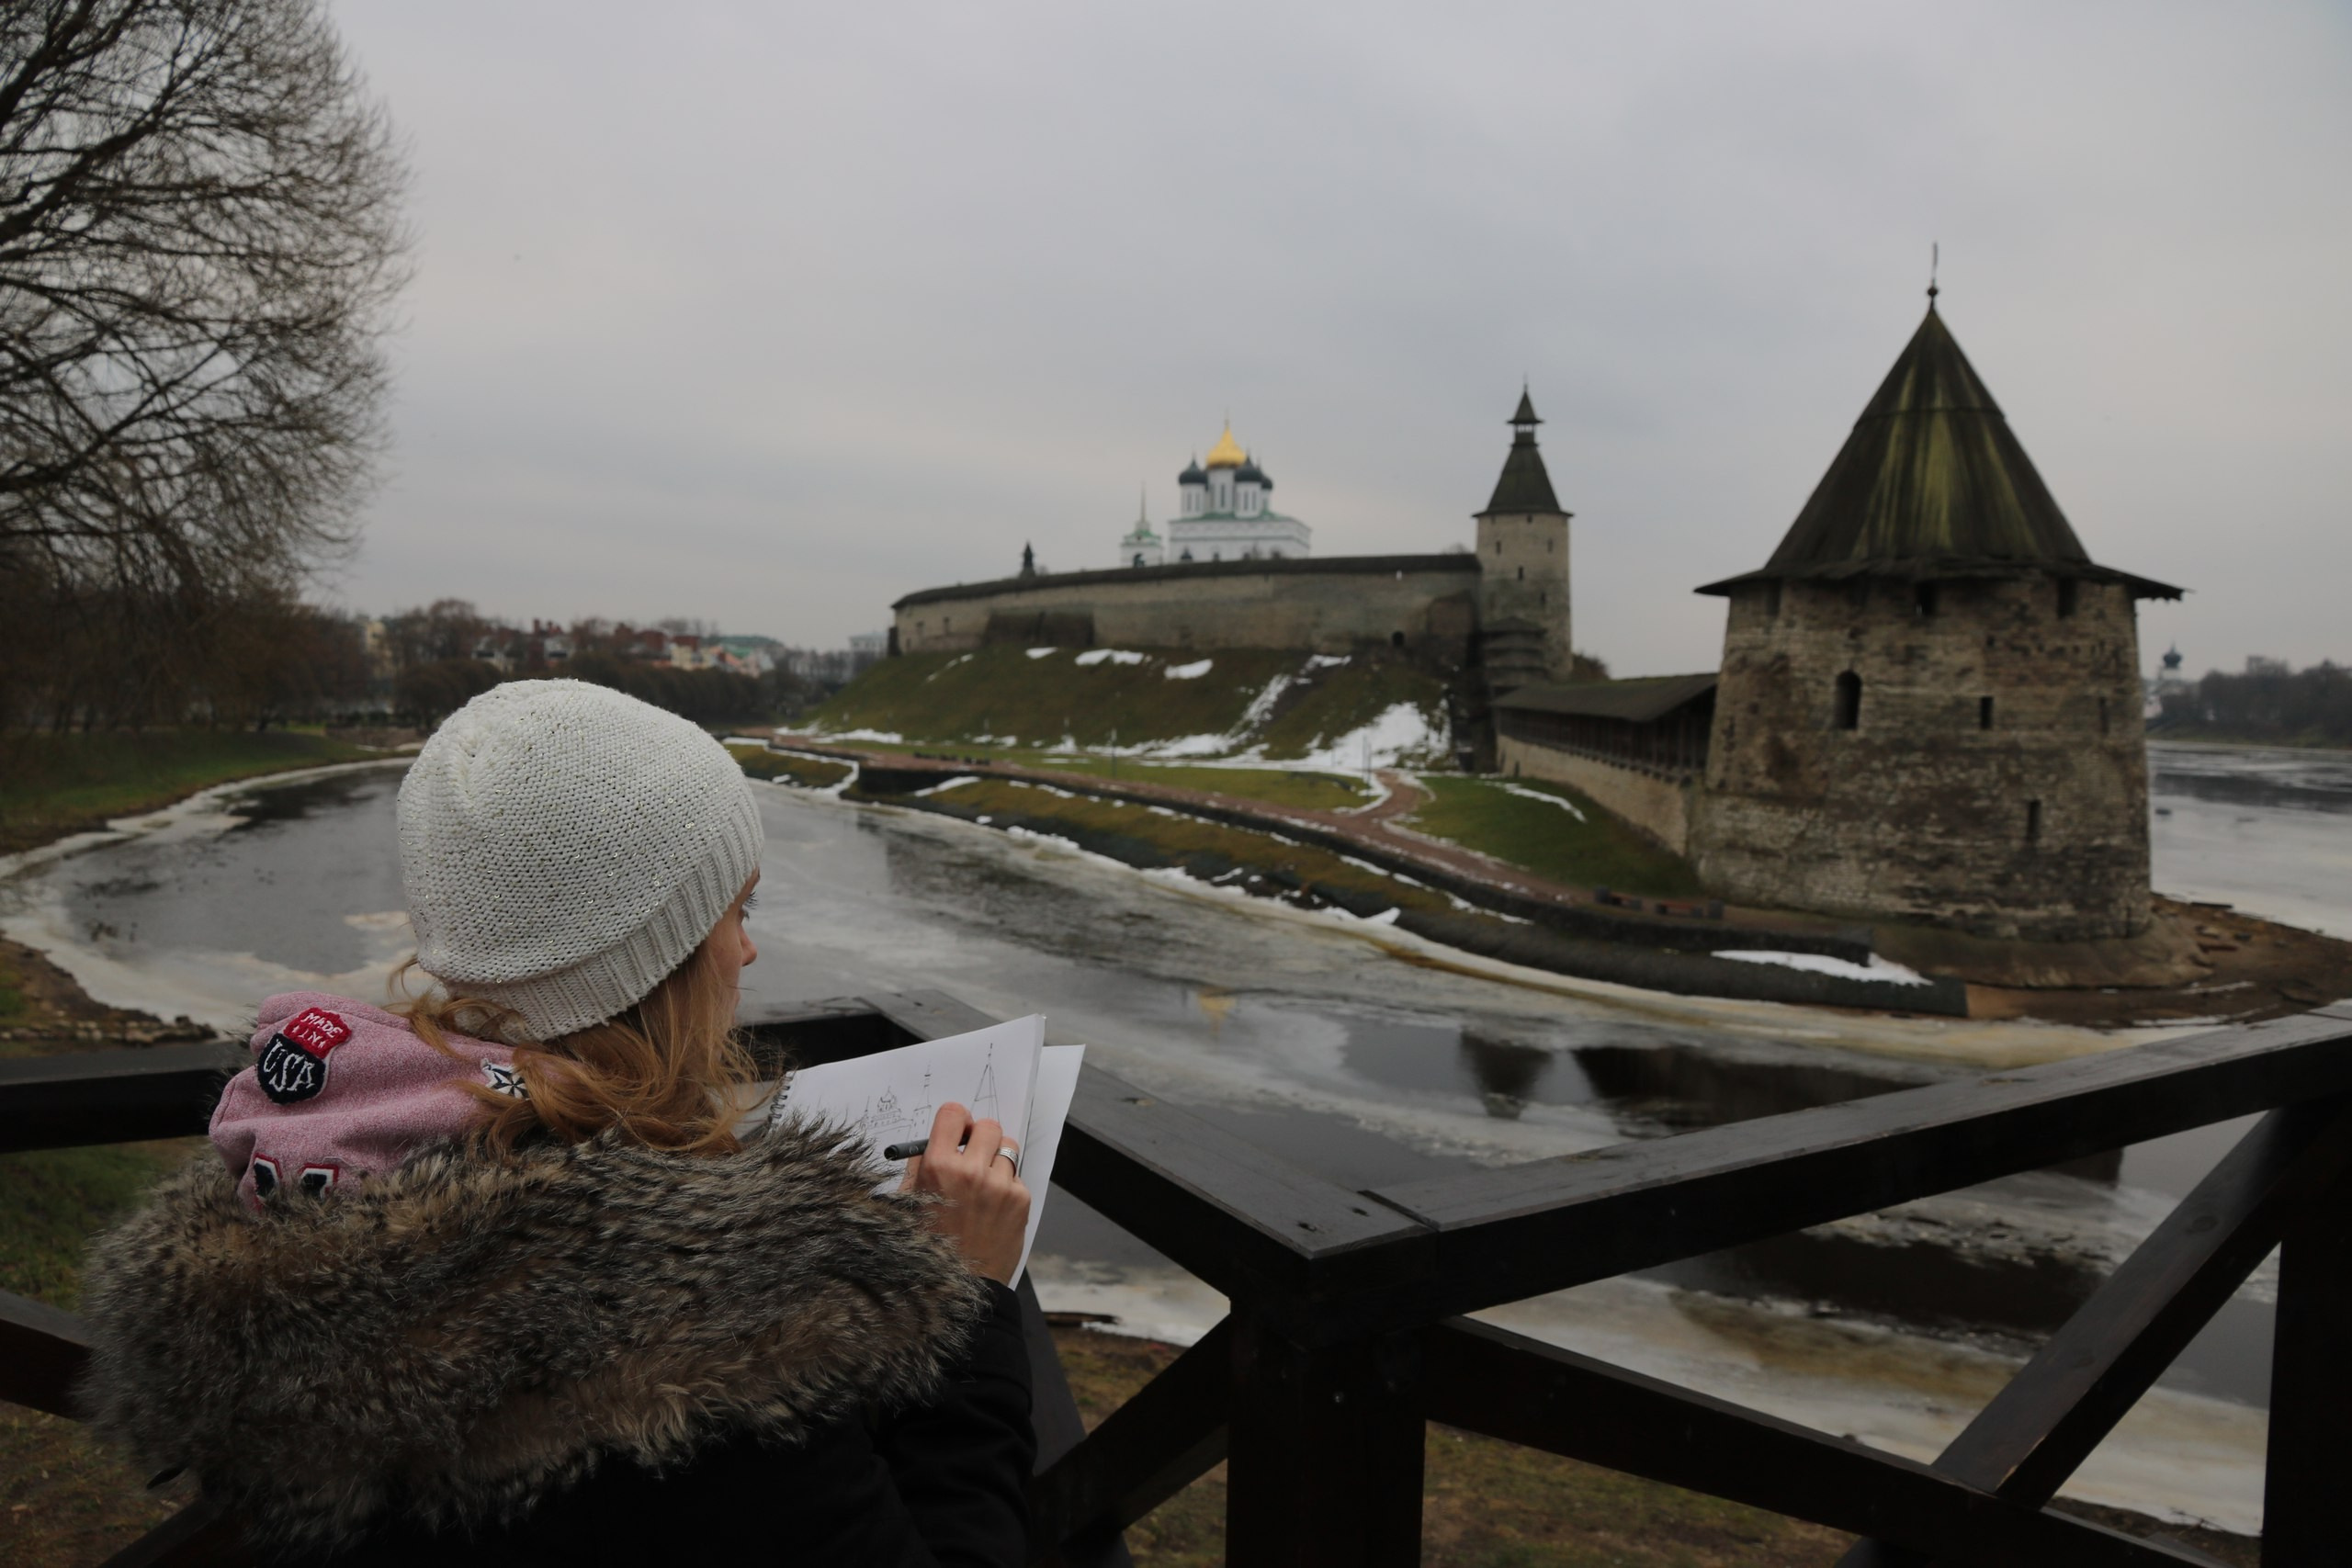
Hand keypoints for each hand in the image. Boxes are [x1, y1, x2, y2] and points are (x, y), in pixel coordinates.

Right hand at [899, 1102, 1031, 1285]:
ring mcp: (999, 1186)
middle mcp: (971, 1172)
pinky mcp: (1020, 1200)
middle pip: (987, 1126)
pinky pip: (1016, 1176)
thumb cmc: (929, 1247)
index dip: (956, 1121)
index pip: (954, 1114)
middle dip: (979, 1138)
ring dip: (996, 1160)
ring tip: (984, 1186)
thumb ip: (922, 1166)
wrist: (959, 1286)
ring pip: (1007, 1148)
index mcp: (938, 1168)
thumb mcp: (910, 1203)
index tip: (958, 1132)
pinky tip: (993, 1208)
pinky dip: (1007, 1186)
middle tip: (973, 1156)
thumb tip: (938, 1140)